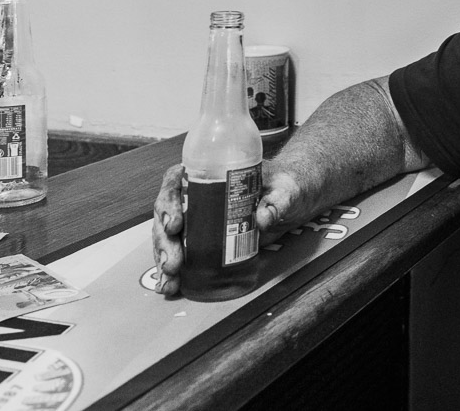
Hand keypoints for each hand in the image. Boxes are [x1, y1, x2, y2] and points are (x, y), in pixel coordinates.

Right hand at [150, 160, 307, 295]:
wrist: (295, 199)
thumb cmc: (286, 185)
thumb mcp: (285, 189)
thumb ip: (277, 200)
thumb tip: (263, 218)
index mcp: (210, 174)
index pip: (176, 182)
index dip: (168, 202)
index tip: (174, 224)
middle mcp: (198, 195)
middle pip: (167, 214)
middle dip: (164, 240)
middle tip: (173, 263)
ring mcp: (199, 219)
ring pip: (170, 237)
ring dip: (164, 259)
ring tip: (170, 280)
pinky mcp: (205, 240)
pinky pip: (182, 252)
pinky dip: (174, 271)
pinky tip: (171, 285)